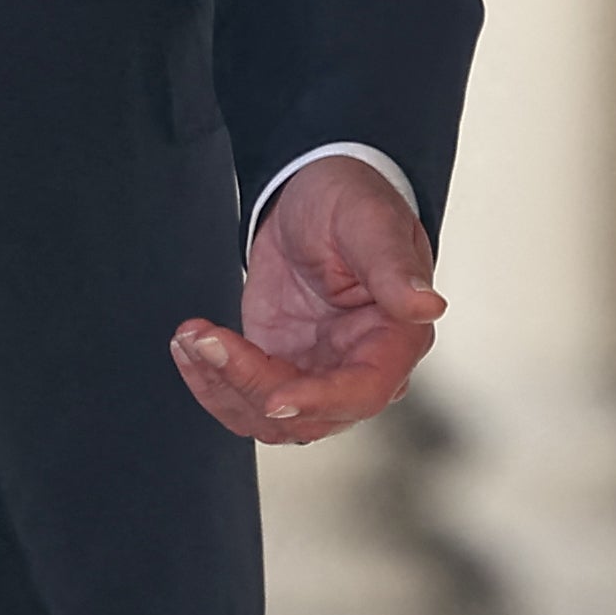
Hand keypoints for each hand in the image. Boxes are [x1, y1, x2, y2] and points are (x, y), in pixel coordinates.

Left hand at [174, 158, 449, 444]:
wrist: (314, 197)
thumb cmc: (353, 202)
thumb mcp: (371, 223)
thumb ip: (395, 267)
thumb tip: (425, 306)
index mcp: (396, 337)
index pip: (364, 390)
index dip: (320, 401)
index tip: (275, 397)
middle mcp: (359, 365)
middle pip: (308, 415)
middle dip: (249, 385)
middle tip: (207, 340)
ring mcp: (317, 371)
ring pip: (269, 417)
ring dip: (222, 386)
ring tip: (193, 336)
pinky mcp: (279, 366)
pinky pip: (243, 398)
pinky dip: (210, 381)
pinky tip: (190, 345)